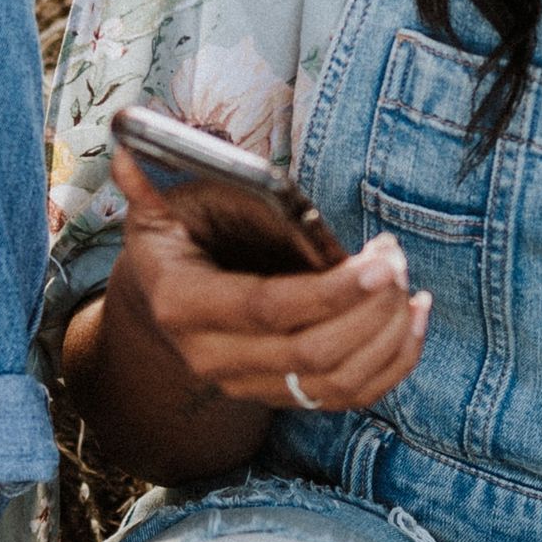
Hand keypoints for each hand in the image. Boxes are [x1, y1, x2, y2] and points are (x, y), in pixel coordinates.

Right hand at [107, 147, 429, 414]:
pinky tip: (414, 316)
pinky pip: (350, 396)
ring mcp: (248, 385)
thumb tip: (127, 146)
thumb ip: (151, 182)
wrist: (164, 300)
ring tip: (405, 282)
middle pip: (310, 353)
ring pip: (336, 383)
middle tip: (395, 260)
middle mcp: (213, 358)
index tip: (378, 262)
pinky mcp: (281, 395)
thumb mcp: (160, 206)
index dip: (328, 291)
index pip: (267, 309)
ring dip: (386, 335)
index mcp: (183, 305)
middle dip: (368, 308)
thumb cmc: (176, 239)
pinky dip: (393, 362)